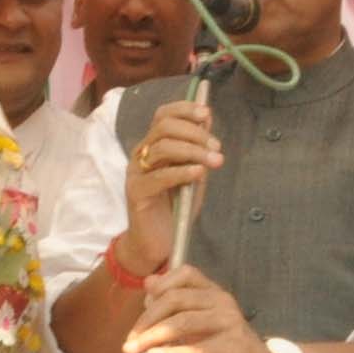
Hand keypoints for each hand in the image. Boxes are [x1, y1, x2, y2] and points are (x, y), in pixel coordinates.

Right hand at [116, 99, 221, 277]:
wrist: (158, 243)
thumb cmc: (175, 208)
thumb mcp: (192, 174)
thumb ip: (198, 151)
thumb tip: (208, 121)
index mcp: (153, 146)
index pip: (163, 115)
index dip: (184, 109)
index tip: (207, 114)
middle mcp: (141, 155)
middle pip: (163, 126)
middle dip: (194, 132)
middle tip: (217, 147)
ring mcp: (136, 172)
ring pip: (162, 147)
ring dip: (193, 151)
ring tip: (215, 160)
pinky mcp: (136, 192)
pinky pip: (159, 176)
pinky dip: (182, 171)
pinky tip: (199, 173)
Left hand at [122, 266, 277, 352]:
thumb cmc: (224, 351)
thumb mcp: (196, 328)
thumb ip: (175, 308)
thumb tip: (148, 284)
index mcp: (212, 292)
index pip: (184, 274)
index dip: (159, 287)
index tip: (142, 308)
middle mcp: (222, 301)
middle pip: (176, 299)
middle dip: (147, 320)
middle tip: (129, 342)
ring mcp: (230, 323)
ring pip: (184, 322)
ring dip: (153, 337)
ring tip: (135, 351)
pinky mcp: (234, 347)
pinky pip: (198, 349)